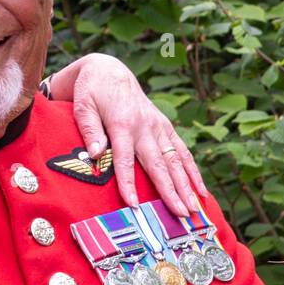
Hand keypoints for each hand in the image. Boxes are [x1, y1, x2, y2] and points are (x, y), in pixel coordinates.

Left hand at [50, 52, 207, 216]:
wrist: (109, 70)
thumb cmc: (91, 91)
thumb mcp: (83, 107)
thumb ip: (90, 131)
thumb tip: (97, 155)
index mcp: (122, 124)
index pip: (125, 160)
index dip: (129, 183)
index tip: (134, 205)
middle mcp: (145, 126)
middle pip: (159, 164)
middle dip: (171, 191)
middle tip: (181, 214)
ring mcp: (158, 126)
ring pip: (176, 160)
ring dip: (187, 185)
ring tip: (195, 209)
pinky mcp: (164, 126)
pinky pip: (182, 151)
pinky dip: (192, 171)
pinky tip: (201, 191)